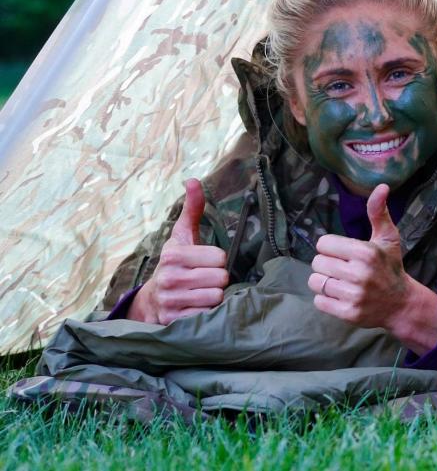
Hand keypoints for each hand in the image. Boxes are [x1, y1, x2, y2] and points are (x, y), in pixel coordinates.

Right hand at [128, 179, 228, 323]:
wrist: (151, 299)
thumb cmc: (175, 263)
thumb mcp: (182, 236)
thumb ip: (192, 209)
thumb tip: (193, 180)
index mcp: (173, 255)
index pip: (220, 258)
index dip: (217, 260)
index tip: (206, 262)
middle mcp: (169, 278)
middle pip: (221, 278)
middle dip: (217, 279)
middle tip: (204, 279)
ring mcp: (170, 302)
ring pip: (216, 297)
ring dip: (214, 296)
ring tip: (201, 293)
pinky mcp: (174, 322)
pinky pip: (207, 316)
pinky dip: (207, 313)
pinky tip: (196, 307)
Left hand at [309, 184, 436, 353]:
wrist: (401, 303)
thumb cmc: (390, 266)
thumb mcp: (388, 238)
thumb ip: (378, 212)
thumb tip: (381, 186)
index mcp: (365, 252)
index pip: (323, 244)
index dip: (331, 248)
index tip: (344, 253)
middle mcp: (359, 273)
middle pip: (317, 263)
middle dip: (328, 265)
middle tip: (343, 269)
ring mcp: (353, 295)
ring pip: (315, 282)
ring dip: (324, 282)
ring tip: (340, 282)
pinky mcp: (348, 313)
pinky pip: (319, 301)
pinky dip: (326, 299)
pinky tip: (341, 296)